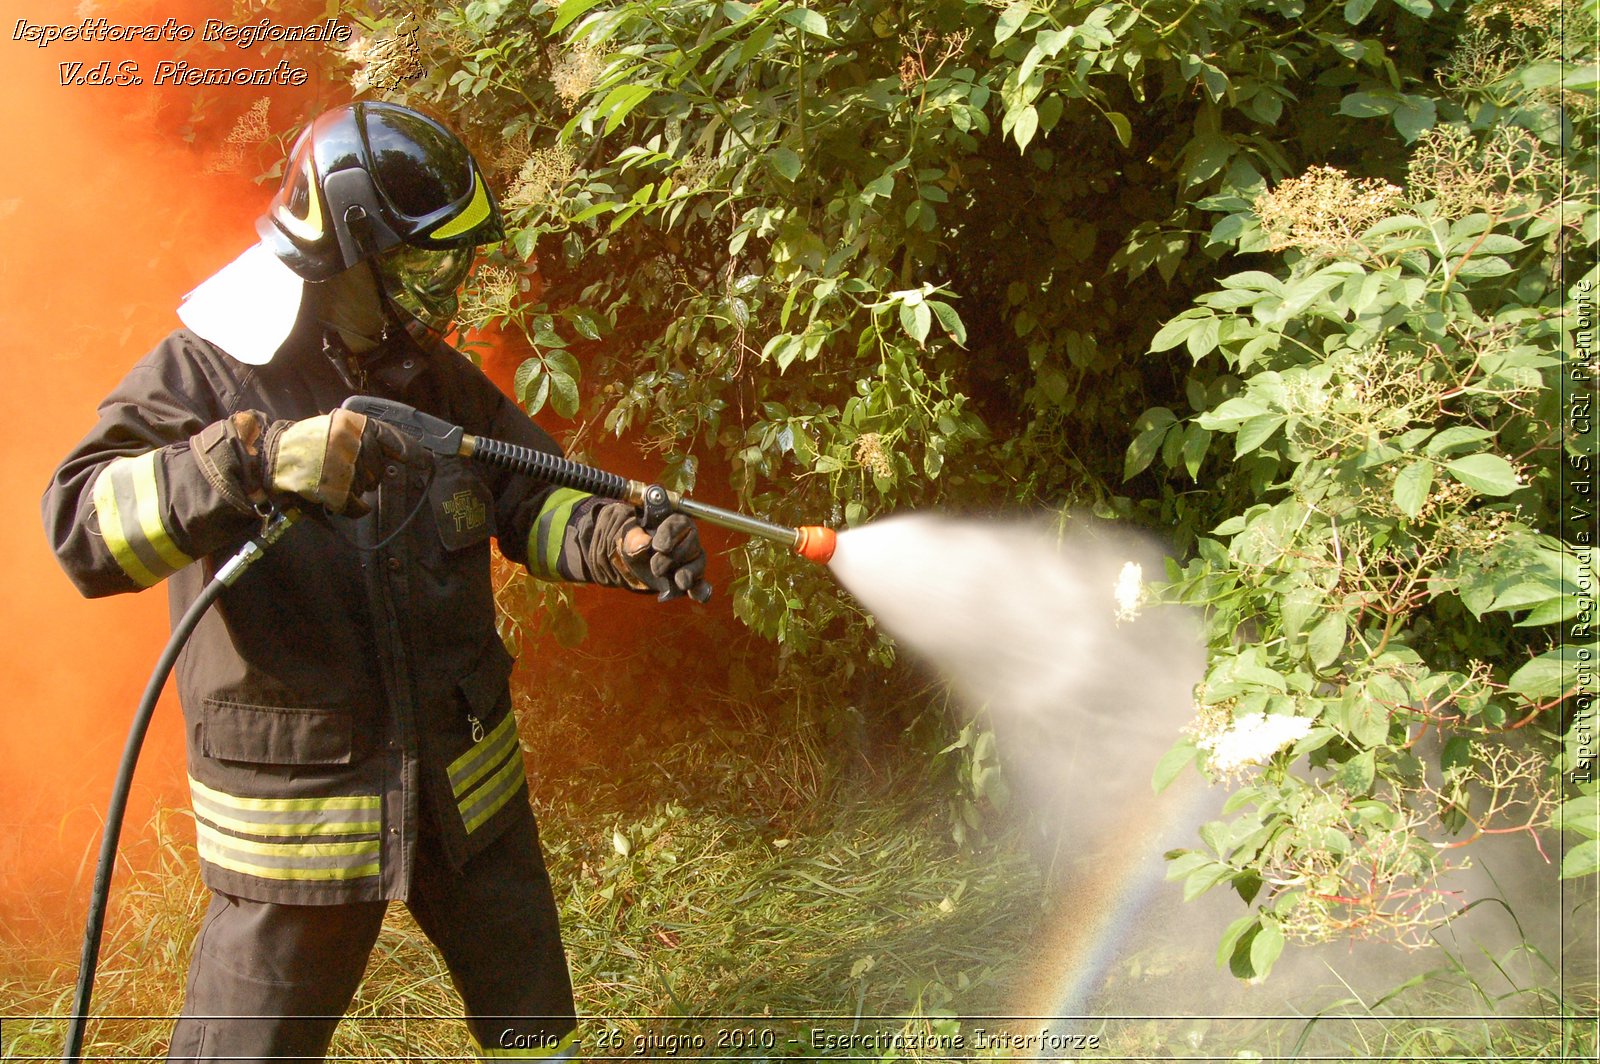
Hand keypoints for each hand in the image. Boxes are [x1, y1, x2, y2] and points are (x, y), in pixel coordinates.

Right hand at [263, 410, 414, 515]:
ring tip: (331, 478)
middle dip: (367, 473)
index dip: (408, 450)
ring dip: (355, 487)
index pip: (389, 436)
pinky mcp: (335, 491)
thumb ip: (364, 437)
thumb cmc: (304, 445)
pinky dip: (353, 508)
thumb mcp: (334, 429)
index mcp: (350, 424)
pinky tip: (338, 499)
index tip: (423, 459)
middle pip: (378, 468)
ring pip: (368, 487)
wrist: (269, 458)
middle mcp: (349, 443)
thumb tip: (404, 453)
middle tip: (343, 470)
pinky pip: (359, 508)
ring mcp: (342, 467)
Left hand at [620, 513, 710, 601]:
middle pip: (692, 543)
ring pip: (698, 563)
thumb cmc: (630, 540)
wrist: (628, 562)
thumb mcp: (625, 534)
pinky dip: (699, 590)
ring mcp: (689, 559)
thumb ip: (632, 536)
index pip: (680, 522)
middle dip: (674, 558)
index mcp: (670, 521)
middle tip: (656, 568)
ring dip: (688, 573)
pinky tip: (694, 595)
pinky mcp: (689, 579)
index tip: (659, 547)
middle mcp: (685, 538)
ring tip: (678, 581)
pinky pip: (700, 584)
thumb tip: (643, 544)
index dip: (671, 534)